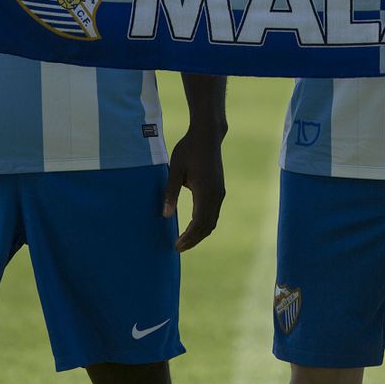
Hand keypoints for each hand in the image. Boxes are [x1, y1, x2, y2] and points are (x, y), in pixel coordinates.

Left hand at [164, 122, 225, 251]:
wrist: (207, 135)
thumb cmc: (188, 150)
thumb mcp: (174, 170)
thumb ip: (170, 193)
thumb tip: (165, 216)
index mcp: (205, 192)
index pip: (198, 223)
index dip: (188, 237)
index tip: (176, 245)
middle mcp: (216, 195)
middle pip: (207, 226)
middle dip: (193, 240)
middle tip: (178, 248)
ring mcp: (219, 193)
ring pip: (212, 221)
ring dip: (199, 233)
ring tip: (184, 241)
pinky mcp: (219, 190)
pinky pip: (213, 213)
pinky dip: (204, 224)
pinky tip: (192, 226)